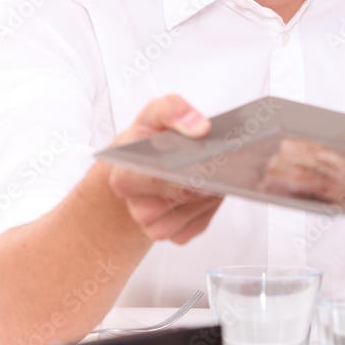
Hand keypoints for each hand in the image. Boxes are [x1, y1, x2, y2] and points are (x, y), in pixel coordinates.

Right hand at [107, 93, 222, 244]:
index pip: (155, 177)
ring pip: (193, 213)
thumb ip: (172, 110)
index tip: (203, 158)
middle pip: (181, 195)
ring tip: (213, 171)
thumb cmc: (148, 141)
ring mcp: (155, 225)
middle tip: (219, 159)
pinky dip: (210, 206)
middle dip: (204, 176)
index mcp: (125, 176)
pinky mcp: (176, 234)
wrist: (143, 166)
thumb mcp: (155, 113)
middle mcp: (137, 206)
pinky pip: (201, 224)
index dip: (181, 168)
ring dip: (210, 192)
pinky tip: (210, 189)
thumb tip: (199, 127)